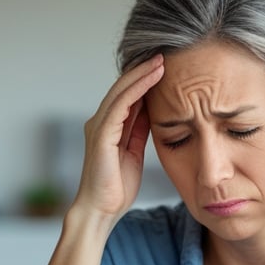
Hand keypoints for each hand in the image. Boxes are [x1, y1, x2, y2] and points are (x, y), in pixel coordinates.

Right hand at [70, 54, 164, 222]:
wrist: (101, 210)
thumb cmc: (117, 187)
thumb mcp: (133, 152)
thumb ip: (138, 131)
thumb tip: (152, 110)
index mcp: (109, 126)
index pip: (128, 95)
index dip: (145, 79)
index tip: (165, 66)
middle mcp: (100, 121)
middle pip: (123, 87)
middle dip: (143, 70)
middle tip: (165, 54)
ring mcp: (99, 126)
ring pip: (122, 91)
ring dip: (142, 74)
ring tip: (162, 60)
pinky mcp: (101, 134)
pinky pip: (121, 104)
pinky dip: (137, 89)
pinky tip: (152, 77)